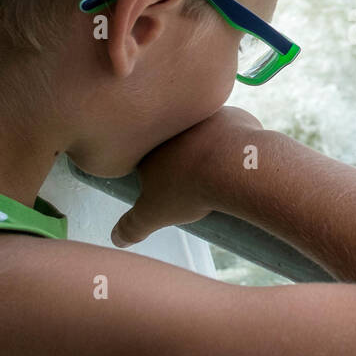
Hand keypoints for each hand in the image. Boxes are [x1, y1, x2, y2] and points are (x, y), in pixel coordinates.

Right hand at [111, 106, 263, 247]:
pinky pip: (233, 131)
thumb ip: (131, 226)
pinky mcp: (236, 115)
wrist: (233, 168)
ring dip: (210, 148)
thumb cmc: (190, 188)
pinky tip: (239, 162)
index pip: (148, 153)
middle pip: (177, 141)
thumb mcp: (152, 214)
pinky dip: (235, 145)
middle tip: (195, 182)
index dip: (156, 169)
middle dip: (183, 158)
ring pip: (205, 132)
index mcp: (153, 141)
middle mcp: (178, 122)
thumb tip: (117, 239)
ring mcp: (207, 115)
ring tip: (219, 174)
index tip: (169, 185)